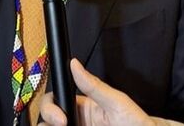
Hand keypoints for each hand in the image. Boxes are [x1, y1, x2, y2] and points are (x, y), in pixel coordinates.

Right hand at [38, 58, 166, 125]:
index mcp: (82, 106)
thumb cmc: (136, 122)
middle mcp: (76, 121)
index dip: (51, 107)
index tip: (60, 117)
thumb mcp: (116, 102)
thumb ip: (94, 86)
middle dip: (48, 120)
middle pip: (48, 119)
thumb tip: (75, 64)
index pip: (56, 100)